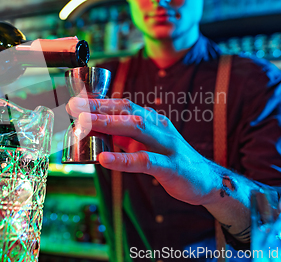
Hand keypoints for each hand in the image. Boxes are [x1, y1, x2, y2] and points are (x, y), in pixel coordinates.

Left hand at [67, 98, 217, 205]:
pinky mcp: (172, 166)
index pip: (122, 106)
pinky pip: (146, 161)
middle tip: (73, 106)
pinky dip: (124, 159)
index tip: (75, 101)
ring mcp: (167, 145)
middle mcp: (159, 127)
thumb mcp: (145, 145)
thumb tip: (93, 130)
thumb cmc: (171, 160)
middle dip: (98, 107)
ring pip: (136, 129)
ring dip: (107, 124)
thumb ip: (123, 137)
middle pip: (126, 112)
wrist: (208, 180)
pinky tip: (104, 159)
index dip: (98, 102)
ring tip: (83, 124)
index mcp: (152, 121)